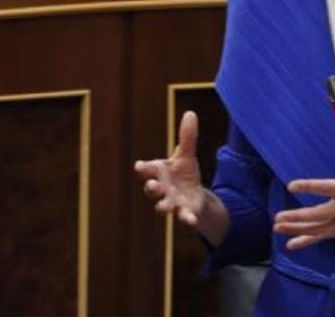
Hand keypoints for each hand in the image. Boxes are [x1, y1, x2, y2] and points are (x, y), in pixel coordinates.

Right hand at [134, 111, 207, 226]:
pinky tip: (191, 221)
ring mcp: (172, 203)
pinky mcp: (184, 213)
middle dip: (151, 188)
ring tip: (164, 206)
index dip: (143, 169)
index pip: (146, 170)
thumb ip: (187, 137)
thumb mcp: (186, 155)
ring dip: (162, 206)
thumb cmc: (183, 174)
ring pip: (163, 206)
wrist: (194, 196)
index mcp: (159, 173)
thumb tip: (191, 113)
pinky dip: (186, 220)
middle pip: (151, 189)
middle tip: (152, 186)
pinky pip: (184, 218)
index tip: (140, 167)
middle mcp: (162, 189)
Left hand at [272, 122, 334, 249]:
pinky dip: (308, 240)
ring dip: (297, 229)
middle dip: (298, 216)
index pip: (327, 188)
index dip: (309, 186)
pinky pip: (324, 235)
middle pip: (319, 214)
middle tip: (278, 216)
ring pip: (319, 228)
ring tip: (277, 227)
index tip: (291, 185)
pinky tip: (291, 244)